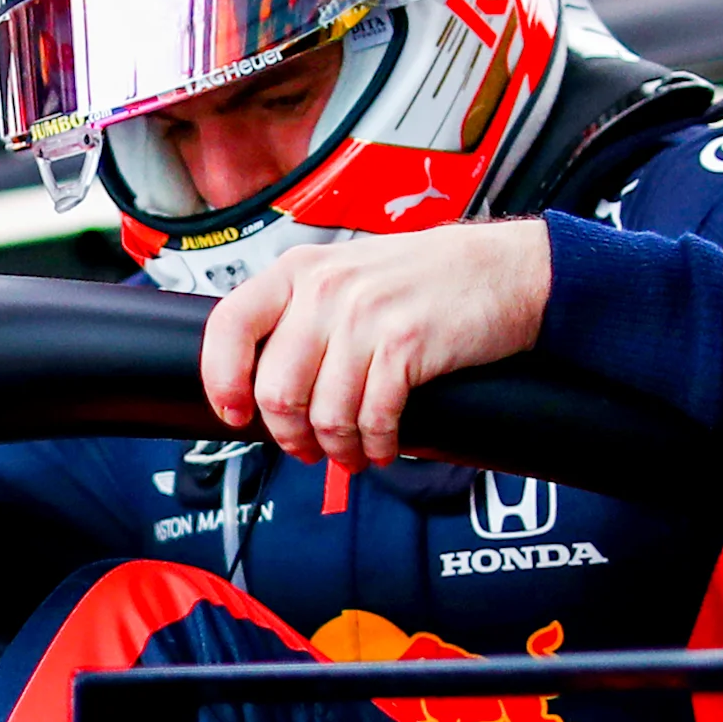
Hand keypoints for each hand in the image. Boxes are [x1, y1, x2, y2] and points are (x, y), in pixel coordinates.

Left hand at [201, 220, 552, 473]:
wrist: (501, 269)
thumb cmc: (423, 279)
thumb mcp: (346, 275)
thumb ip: (301, 316)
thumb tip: (260, 383)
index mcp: (299, 270)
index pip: (229, 326)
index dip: (221, 380)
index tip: (234, 413)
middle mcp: (325, 289)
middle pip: (276, 389)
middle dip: (289, 435)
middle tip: (307, 449)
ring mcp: (364, 316)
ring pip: (323, 414)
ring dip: (335, 449)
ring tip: (349, 452)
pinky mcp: (405, 346)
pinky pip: (371, 419)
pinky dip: (374, 447)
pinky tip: (381, 448)